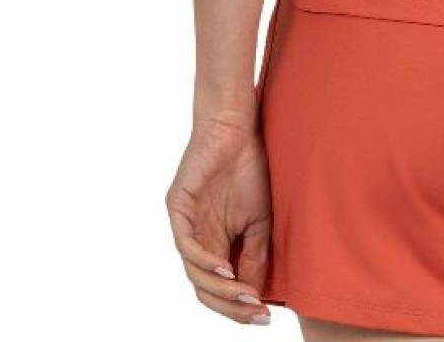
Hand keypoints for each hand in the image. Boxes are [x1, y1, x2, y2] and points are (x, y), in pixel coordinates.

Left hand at [165, 112, 273, 324]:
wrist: (239, 128)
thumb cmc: (251, 167)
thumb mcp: (261, 220)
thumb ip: (255, 255)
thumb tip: (254, 295)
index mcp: (216, 243)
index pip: (221, 288)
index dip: (240, 306)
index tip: (265, 315)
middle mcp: (197, 239)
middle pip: (206, 288)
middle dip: (231, 305)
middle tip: (256, 312)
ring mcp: (186, 225)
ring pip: (195, 272)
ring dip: (221, 289)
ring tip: (246, 296)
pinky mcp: (178, 208)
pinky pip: (186, 245)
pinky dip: (204, 262)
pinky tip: (225, 268)